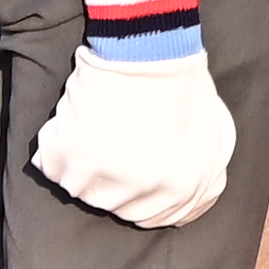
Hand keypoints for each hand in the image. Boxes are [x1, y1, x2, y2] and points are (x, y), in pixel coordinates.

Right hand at [31, 56, 237, 228]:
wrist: (149, 51)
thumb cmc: (183, 83)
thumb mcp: (215, 135)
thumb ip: (203, 173)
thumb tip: (189, 198)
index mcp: (185, 190)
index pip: (158, 218)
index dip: (143, 200)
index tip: (131, 183)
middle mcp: (147, 195)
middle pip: (118, 207)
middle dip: (113, 183)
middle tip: (109, 148)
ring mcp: (107, 183)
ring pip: (83, 190)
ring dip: (82, 166)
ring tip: (91, 132)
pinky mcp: (73, 163)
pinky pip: (53, 168)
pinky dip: (54, 150)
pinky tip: (69, 127)